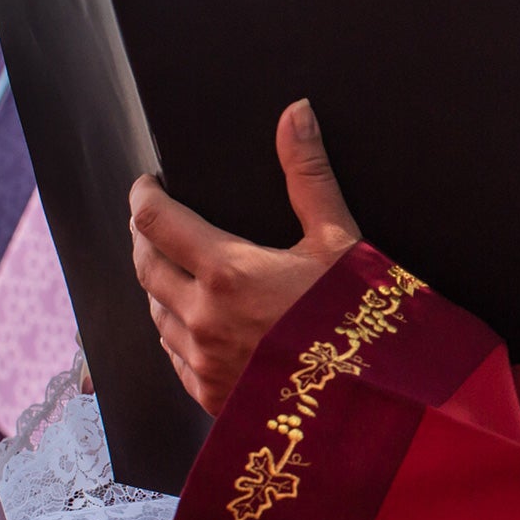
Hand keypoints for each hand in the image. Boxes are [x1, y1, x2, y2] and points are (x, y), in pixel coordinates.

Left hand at [130, 99, 361, 414]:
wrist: (376, 405)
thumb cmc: (362, 320)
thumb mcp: (340, 241)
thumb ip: (309, 176)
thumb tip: (295, 114)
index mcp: (229, 272)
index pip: (156, 221)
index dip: (144, 195)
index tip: (148, 184)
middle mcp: (202, 318)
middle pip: (144, 265)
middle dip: (144, 236)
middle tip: (156, 221)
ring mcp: (202, 362)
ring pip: (154, 312)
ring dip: (158, 285)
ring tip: (176, 270)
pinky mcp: (209, 396)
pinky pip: (172, 356)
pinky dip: (176, 331)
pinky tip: (197, 323)